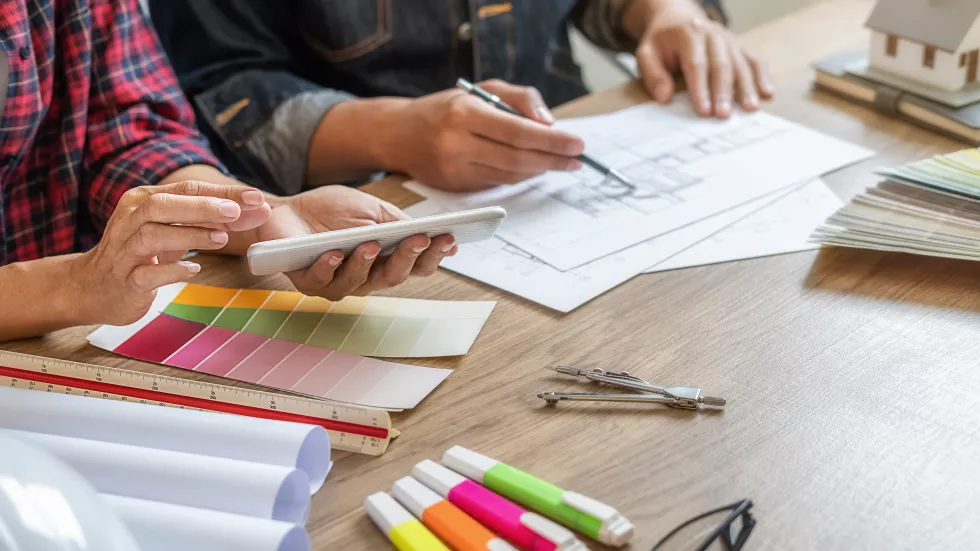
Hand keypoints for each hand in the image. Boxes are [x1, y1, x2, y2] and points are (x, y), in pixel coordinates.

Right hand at [70, 181, 271, 324]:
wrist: (94, 287)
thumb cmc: (141, 253)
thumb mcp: (172, 230)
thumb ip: (209, 220)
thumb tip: (257, 212)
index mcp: (143, 201)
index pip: (186, 190)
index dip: (222, 193)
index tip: (257, 198)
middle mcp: (130, 220)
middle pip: (163, 206)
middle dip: (202, 207)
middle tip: (236, 213)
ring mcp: (124, 251)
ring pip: (153, 236)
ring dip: (189, 236)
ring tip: (221, 239)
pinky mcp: (125, 281)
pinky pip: (146, 274)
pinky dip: (171, 271)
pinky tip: (194, 271)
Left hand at [254, 186, 456, 299]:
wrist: (285, 210)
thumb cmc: (329, 212)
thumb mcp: (371, 210)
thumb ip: (398, 224)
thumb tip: (436, 232)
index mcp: (385, 261)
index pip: (416, 265)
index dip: (434, 255)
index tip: (448, 238)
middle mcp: (365, 278)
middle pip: (393, 276)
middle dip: (408, 257)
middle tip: (421, 239)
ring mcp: (337, 283)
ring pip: (359, 282)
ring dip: (367, 263)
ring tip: (372, 244)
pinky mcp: (308, 282)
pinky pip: (322, 279)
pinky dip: (329, 267)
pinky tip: (334, 252)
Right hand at [382, 79, 585, 190]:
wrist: (397, 134)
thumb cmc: (446, 108)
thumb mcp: (480, 91)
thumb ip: (519, 99)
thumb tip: (550, 123)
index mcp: (464, 114)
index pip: (518, 132)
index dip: (551, 141)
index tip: (577, 143)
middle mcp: (457, 144)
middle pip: (517, 158)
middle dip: (553, 160)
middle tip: (577, 159)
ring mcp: (454, 169)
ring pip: (509, 175)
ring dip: (539, 170)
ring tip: (560, 163)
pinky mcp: (454, 187)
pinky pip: (496, 183)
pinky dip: (519, 176)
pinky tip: (533, 168)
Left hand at [632, 0, 772, 117]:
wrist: (677, 17)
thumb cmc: (661, 42)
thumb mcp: (646, 54)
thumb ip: (653, 74)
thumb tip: (665, 97)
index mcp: (688, 34)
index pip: (696, 64)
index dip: (700, 89)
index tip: (704, 111)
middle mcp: (711, 34)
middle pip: (721, 64)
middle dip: (723, 92)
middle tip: (724, 115)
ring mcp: (728, 38)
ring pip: (740, 63)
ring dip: (746, 87)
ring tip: (750, 108)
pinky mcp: (739, 44)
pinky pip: (754, 58)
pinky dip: (762, 75)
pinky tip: (767, 92)